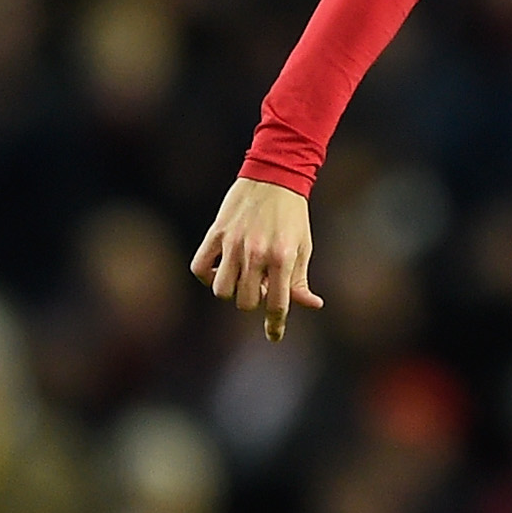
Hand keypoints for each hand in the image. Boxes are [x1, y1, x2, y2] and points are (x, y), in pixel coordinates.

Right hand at [189, 178, 321, 341]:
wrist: (274, 175)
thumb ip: (300, 280)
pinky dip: (207, 275)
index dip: (275, 326)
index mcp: (282, 258)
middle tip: (261, 285)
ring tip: (241, 277)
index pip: (277, 305)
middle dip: (254, 301)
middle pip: (246, 303)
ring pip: (221, 291)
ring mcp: (234, 244)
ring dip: (231, 291)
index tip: (274, 336)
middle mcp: (257, 254)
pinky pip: (200, 267)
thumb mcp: (303, 247)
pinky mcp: (216, 233)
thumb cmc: (292, 215)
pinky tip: (220, 269)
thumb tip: (312, 305)